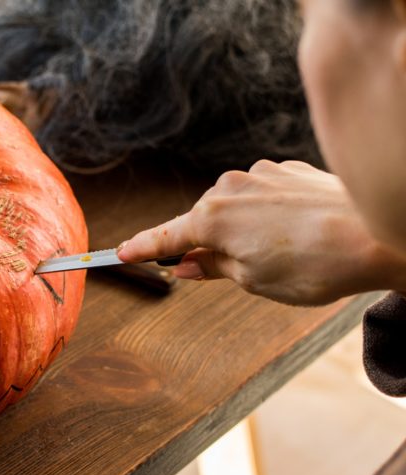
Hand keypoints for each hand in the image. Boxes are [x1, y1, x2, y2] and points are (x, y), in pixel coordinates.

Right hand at [117, 160, 405, 304]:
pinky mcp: (289, 169)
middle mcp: (229, 187)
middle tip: (231, 273)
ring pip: (234, 206)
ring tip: (279, 255)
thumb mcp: (253, 280)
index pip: (163, 237)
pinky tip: (295, 233)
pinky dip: (267, 214)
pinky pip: (263, 195)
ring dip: (242, 229)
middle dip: (206, 244)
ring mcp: (260, 174)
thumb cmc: (316, 265)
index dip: (140, 248)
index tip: (118, 253)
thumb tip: (187, 264)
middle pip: (200, 220)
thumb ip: (213, 267)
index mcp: (211, 218)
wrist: (379, 234)